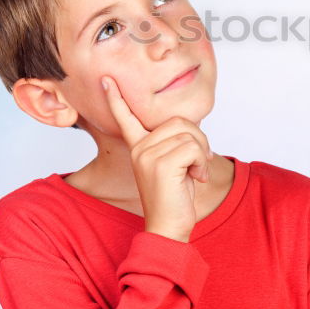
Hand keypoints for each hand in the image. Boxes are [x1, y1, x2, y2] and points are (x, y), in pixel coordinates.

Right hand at [101, 75, 212, 242]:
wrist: (168, 228)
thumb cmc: (174, 198)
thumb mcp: (173, 164)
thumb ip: (173, 143)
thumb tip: (189, 127)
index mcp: (138, 147)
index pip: (126, 118)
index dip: (117, 98)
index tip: (107, 80)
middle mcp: (139, 148)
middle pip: (180, 122)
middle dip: (199, 140)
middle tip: (198, 163)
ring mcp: (147, 155)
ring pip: (190, 134)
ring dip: (202, 153)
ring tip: (195, 173)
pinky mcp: (160, 164)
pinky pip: (194, 147)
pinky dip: (202, 162)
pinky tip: (196, 178)